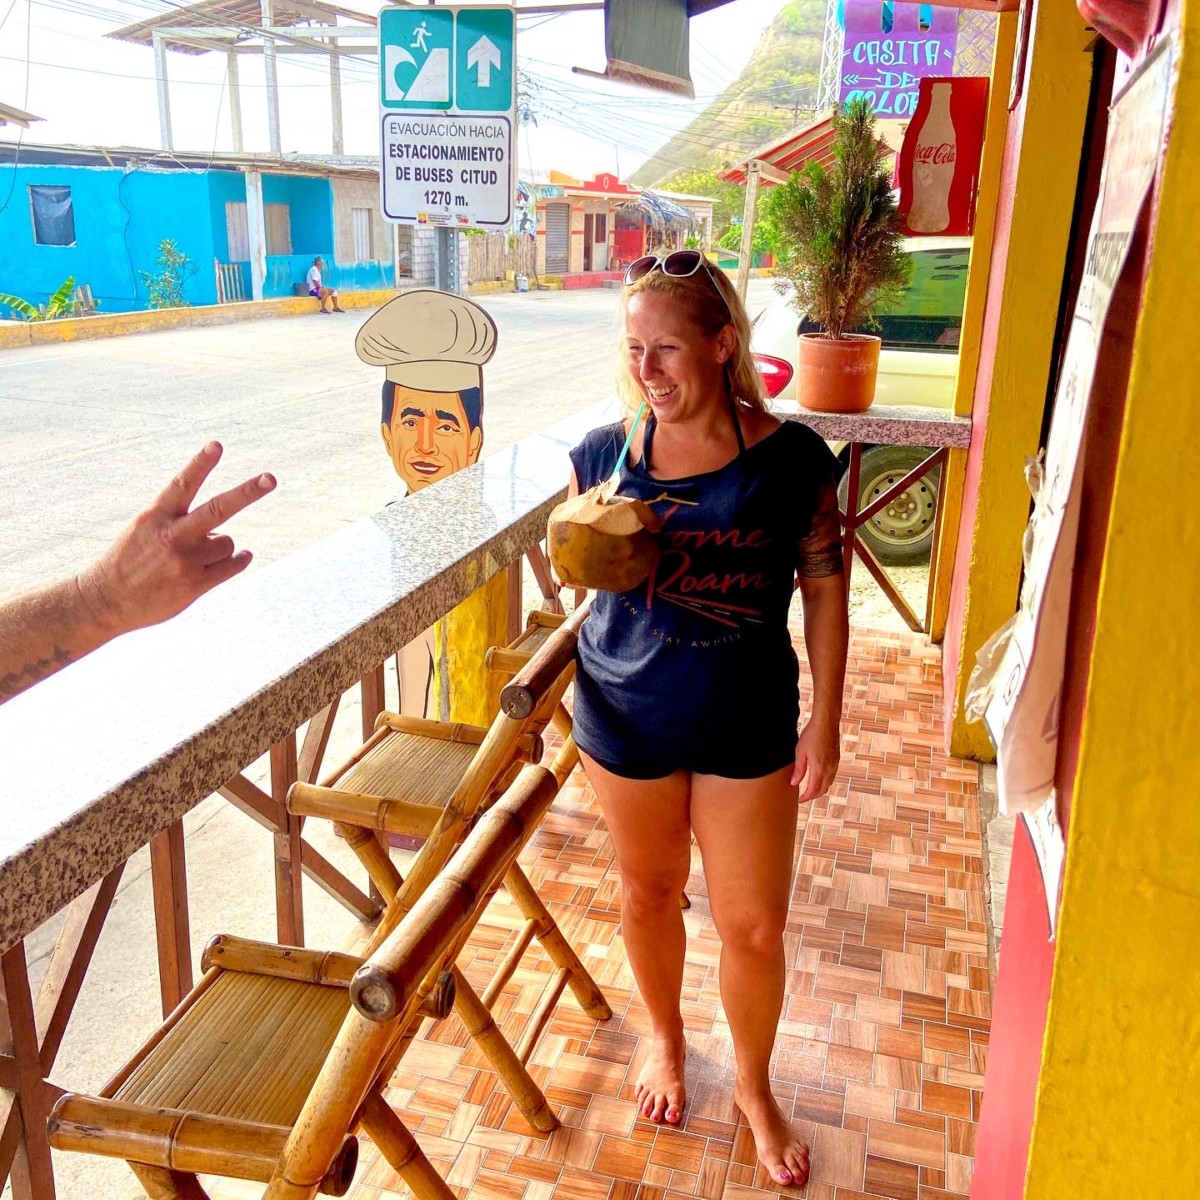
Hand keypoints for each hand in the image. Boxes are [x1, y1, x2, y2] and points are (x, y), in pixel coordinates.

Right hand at [78, 442, 275, 634]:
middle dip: (246, 493)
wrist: (106, 601)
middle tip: (270, 479)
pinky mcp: (195, 585)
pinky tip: (240, 557)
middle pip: (218, 509)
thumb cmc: (129, 560)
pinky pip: (232, 565)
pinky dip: (239, 560)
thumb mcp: (144, 529)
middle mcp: (172, 537)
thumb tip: (222, 533)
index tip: (216, 445)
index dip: (200, 464)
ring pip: (226, 542)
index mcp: (155, 517)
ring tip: (195, 557)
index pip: (182, 485)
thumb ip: (178, 522)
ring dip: (220, 546)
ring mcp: (185, 562)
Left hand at [791, 717, 839, 802]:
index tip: (799, 800)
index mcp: (818, 768)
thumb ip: (798, 769)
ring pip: (829, 784)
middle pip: (822, 790)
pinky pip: (832, 776)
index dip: (806, 797)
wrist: (826, 723)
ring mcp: (835, 765)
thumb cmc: (811, 735)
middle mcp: (829, 769)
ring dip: (820, 789)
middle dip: (813, 796)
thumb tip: (794, 783)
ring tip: (810, 789)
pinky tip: (819, 778)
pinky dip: (825, 782)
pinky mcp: (837, 760)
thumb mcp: (800, 752)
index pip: (813, 790)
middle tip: (804, 797)